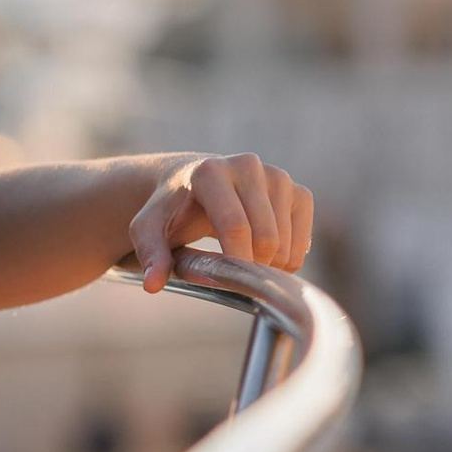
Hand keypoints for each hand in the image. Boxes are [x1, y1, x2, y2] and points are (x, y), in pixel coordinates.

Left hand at [125, 150, 312, 293]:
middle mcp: (248, 166)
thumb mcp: (148, 229)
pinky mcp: (297, 191)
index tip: (229, 281)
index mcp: (210, 172)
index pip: (235, 225)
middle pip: (266, 236)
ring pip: (286, 241)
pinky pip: (303, 236)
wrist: (193, 184)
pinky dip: (289, 257)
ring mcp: (277, 176)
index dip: (237, 260)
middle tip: (232, 274)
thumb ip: (151, 254)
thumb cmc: (170, 210)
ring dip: (270, 264)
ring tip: (244, 263)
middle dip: (252, 266)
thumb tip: (153, 285)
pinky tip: (266, 256)